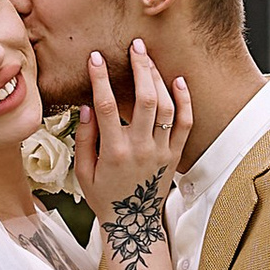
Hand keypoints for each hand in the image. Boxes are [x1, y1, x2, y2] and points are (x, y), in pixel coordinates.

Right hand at [73, 41, 192, 230]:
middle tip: (135, 45)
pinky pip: (185, 124)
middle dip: (140, 68)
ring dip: (159, 78)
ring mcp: (161, 152)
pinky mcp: (175, 155)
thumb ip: (84, 138)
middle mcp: (140, 149)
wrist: (133, 223)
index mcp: (113, 152)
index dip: (100, 79)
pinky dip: (185, 101)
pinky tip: (178, 80)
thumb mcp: (83, 172)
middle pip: (144, 99)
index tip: (95, 58)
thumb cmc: (103, 197)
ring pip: (165, 107)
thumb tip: (87, 105)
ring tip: (149, 58)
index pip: (106, 106)